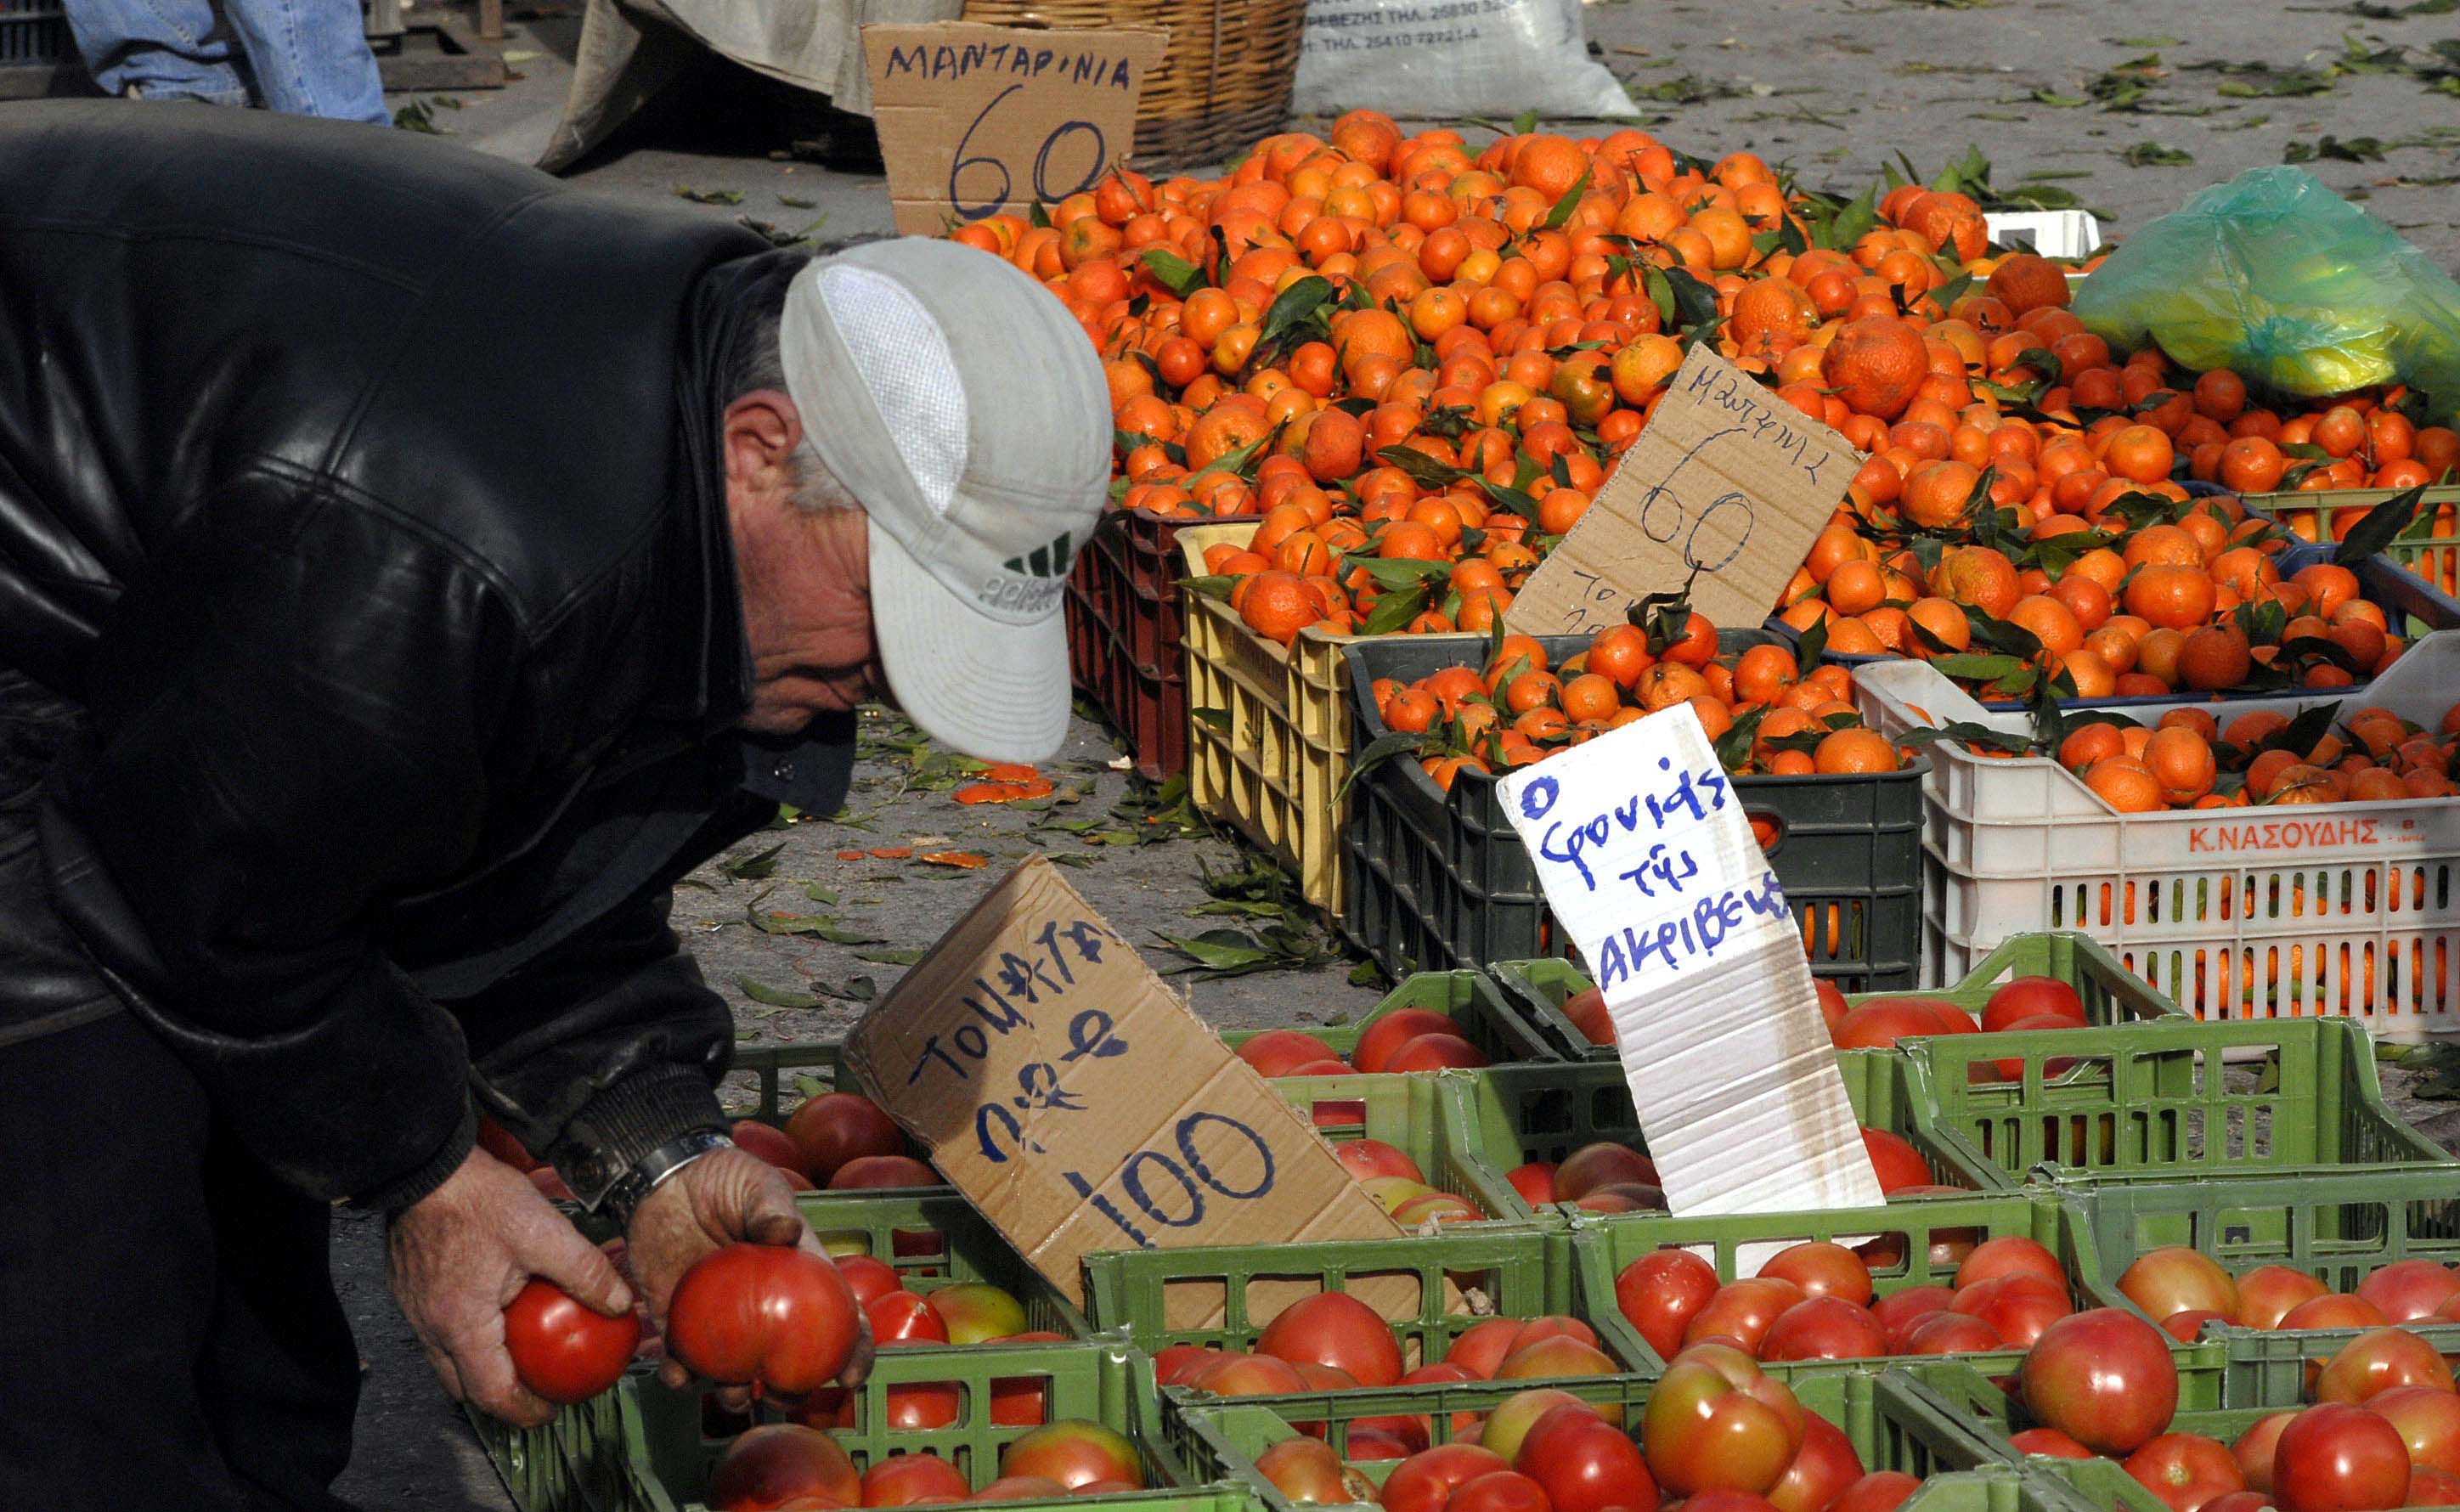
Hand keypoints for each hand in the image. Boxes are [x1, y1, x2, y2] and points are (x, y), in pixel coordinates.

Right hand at [387, 1144, 632, 1427]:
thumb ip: (584, 1271)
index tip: (551, 1410)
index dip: (525, 1411)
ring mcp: (415, 1309)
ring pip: (447, 1360)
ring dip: (482, 1367)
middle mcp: (430, 1327)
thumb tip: (619, 1302)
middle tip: (537, 1389)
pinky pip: (436, 1332)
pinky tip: (492, 1315)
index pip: (492, 1393)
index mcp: (462, 1324)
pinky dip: (466, 1338)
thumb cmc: (478, 1199)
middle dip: (502, 1396)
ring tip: (518, 1355)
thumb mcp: (544, 1232)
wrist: (425, 1166)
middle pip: (465, 1386)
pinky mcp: (409, 1289)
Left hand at [625, 1145, 874, 1395]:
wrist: (665, 1178)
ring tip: (729, 1393)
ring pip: (734, 1373)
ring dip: (733, 1395)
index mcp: (798, 1277)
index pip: (839, 1317)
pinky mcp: (678, 1321)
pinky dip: (678, 1375)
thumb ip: (770, 1207)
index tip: (850, 1376)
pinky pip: (680, 1360)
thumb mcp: (757, 1184)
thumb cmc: (725, 1178)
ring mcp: (721, 1319)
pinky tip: (676, 1375)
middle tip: (781, 1394)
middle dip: (791, 1391)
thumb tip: (787, 1231)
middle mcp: (764, 1307)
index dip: (853, 1350)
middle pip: (789, 1361)